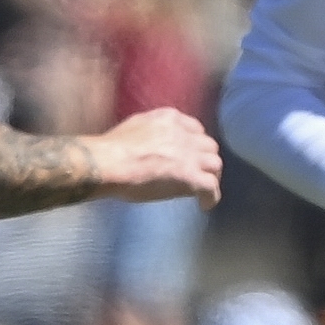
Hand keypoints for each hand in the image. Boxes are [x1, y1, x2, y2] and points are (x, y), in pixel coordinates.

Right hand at [96, 108, 226, 206]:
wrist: (108, 163)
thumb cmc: (112, 149)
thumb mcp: (136, 126)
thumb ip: (152, 130)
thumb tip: (153, 140)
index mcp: (170, 119)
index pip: (195, 129)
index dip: (195, 144)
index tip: (190, 154)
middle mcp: (184, 135)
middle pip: (209, 146)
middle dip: (205, 159)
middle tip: (198, 172)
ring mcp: (190, 156)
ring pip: (215, 164)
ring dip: (211, 176)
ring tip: (203, 189)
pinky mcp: (190, 177)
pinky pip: (211, 187)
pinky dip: (211, 197)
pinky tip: (204, 205)